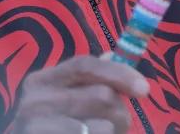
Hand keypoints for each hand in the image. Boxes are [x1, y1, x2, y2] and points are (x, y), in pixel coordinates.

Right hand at [10, 54, 148, 133]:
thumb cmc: (52, 126)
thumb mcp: (61, 99)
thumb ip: (86, 79)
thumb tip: (112, 55)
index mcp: (41, 81)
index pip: (85, 65)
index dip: (119, 73)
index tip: (144, 89)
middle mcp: (35, 101)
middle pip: (101, 96)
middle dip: (120, 111)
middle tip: (119, 123)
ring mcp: (36, 127)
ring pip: (103, 126)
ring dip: (114, 131)